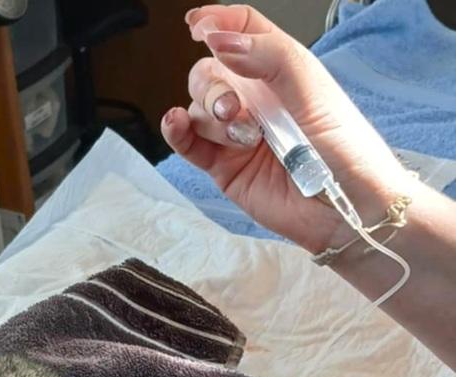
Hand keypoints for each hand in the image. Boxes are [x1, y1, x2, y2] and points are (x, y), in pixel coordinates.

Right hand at [161, 5, 410, 253]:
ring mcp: (237, 134)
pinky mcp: (225, 167)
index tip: (198, 27)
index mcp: (280, 70)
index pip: (242, 30)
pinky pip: (190, 144)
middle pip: (210, 72)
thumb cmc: (345, 150)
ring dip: (210, 118)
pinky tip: (177, 125)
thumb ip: (267, 57)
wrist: (345, 208)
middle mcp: (256, 99)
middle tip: (232, 109)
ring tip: (242, 138)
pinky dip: (177, 133)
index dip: (218, 22)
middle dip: (212, 87)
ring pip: (198, 109)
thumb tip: (219, 40)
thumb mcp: (311, 89)